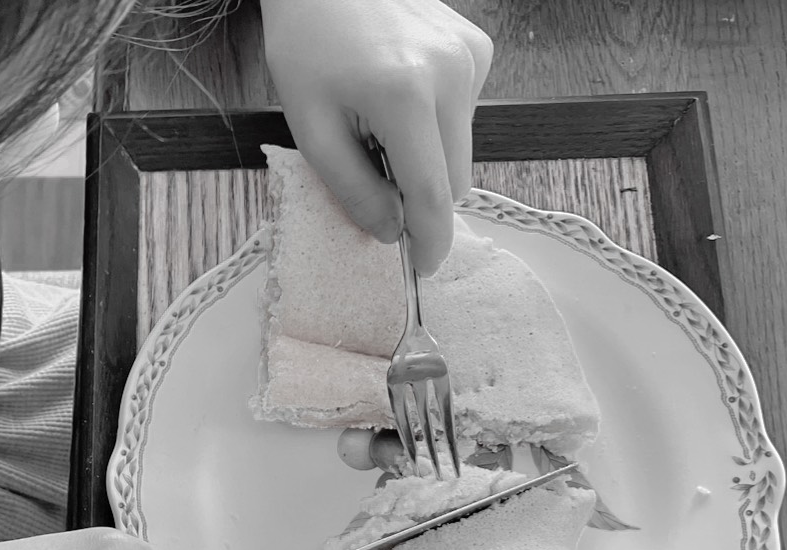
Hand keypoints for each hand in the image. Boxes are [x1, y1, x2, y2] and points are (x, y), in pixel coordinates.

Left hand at [262, 0, 492, 274]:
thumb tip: (389, 232)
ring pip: (461, 150)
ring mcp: (471, 57)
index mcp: (405, 96)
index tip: (421, 268)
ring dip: (425, 159)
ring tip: (377, 125)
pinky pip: (463, 115)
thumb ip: (351, 188)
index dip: (429, 240)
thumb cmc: (308, 44)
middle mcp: (452, 74)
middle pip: (454, 178)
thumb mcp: (311, 127)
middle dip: (418, 195)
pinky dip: (433, 124)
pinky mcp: (478, 49)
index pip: (433, 194)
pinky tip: (397, 95)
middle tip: (370, 176)